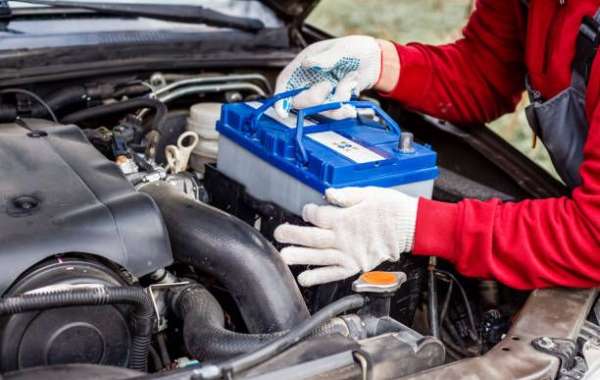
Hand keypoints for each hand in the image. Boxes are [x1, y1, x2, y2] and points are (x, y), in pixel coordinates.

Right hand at [274, 35, 382, 118]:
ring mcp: (322, 92)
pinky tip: (352, 97)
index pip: (286, 82)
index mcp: (305, 64)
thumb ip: (325, 58)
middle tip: (329, 85)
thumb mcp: (342, 49)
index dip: (280, 97)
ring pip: (319, 109)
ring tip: (350, 81)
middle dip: (315, 98)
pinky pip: (334, 112)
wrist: (376, 60)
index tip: (281, 111)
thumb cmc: (357, 48)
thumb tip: (306, 64)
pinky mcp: (334, 100)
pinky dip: (344, 108)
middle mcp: (310, 80)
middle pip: (300, 100)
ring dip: (338, 98)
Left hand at [274, 187, 418, 286]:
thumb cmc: (392, 207)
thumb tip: (328, 193)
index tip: (307, 210)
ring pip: (320, 256)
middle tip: (278, 234)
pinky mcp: (356, 265)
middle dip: (293, 235)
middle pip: (313, 237)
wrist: (412, 226)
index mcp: (346, 218)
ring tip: (284, 257)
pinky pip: (334, 273)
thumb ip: (346, 195)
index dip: (309, 212)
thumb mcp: (369, 193)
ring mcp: (349, 253)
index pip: (318, 216)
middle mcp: (344, 237)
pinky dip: (319, 277)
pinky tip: (304, 279)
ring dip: (300, 257)